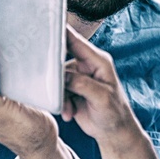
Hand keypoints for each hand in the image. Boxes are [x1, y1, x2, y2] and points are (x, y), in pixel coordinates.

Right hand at [61, 25, 141, 146]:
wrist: (113, 132)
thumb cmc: (115, 113)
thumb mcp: (101, 97)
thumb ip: (82, 84)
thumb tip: (63, 75)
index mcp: (98, 61)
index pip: (76, 42)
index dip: (60, 32)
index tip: (44, 26)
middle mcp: (86, 66)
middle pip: (61, 60)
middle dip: (55, 75)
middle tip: (52, 86)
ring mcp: (78, 78)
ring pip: (57, 79)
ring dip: (60, 96)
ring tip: (69, 110)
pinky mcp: (71, 90)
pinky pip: (57, 91)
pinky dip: (61, 103)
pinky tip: (69, 113)